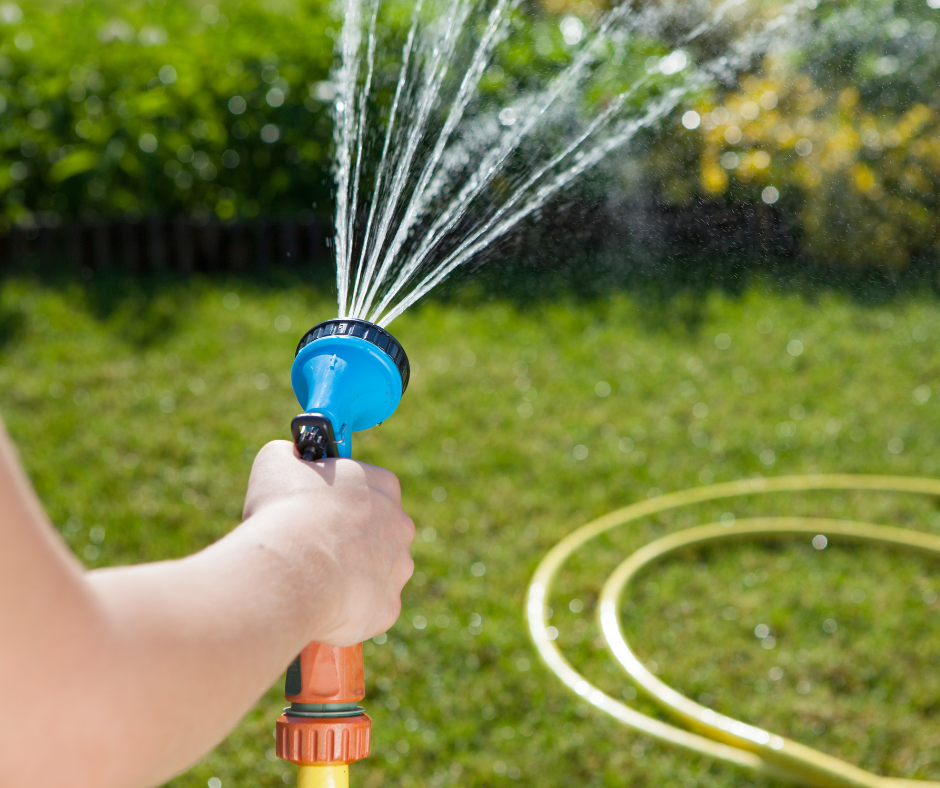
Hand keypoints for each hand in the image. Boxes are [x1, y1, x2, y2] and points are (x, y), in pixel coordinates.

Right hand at [241, 440, 414, 645]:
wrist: (291, 570)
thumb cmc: (284, 511)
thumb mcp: (277, 460)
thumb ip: (292, 456)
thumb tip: (290, 458)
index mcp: (383, 485)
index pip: (369, 489)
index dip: (339, 500)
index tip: (316, 508)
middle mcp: (400, 526)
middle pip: (376, 533)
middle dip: (348, 541)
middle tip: (310, 547)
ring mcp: (397, 570)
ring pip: (374, 574)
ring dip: (349, 577)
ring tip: (310, 579)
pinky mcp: (387, 609)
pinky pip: (367, 610)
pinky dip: (346, 612)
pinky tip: (318, 605)